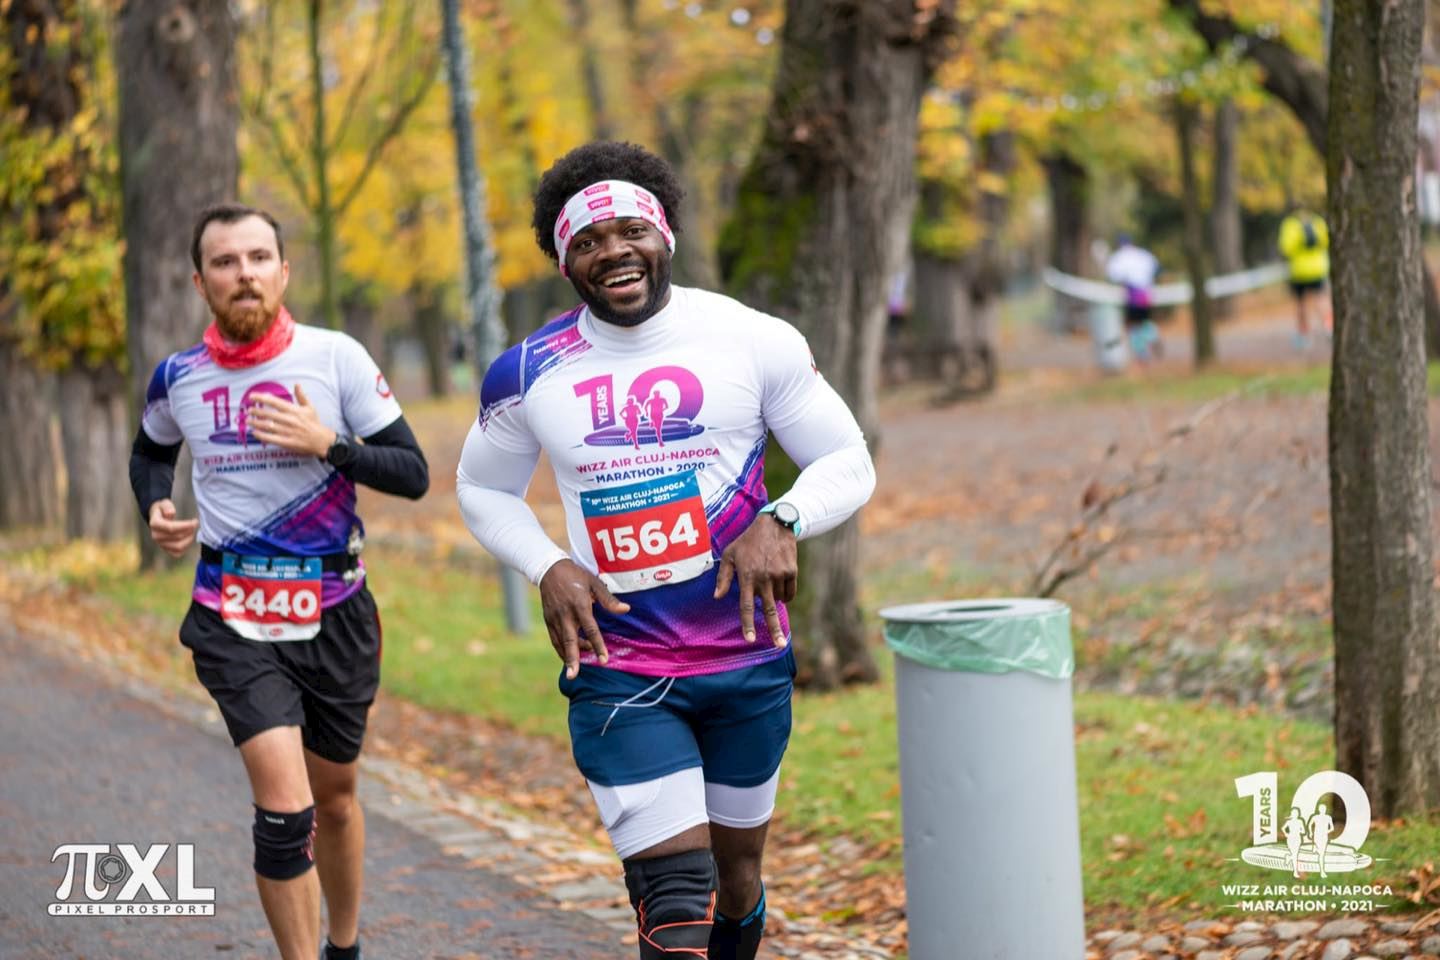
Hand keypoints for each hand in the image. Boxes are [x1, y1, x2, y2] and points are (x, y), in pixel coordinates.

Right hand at [148, 499, 198, 556]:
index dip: (186, 526)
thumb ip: (167, 506)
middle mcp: (156, 536)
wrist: (158, 518)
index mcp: (155, 524)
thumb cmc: (163, 510)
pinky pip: (177, 553)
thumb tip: (171, 514)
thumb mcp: (164, 503)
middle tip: (196, 524)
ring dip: (189, 540)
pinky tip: (189, 538)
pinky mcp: (165, 549)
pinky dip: (186, 547)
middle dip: (189, 531)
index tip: (195, 521)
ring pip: (178, 547)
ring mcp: (160, 544)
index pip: (171, 528)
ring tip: (193, 531)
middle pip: (177, 537)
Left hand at [245, 384, 335, 457]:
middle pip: (268, 414)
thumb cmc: (314, 424)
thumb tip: (297, 384)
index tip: (252, 397)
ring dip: (256, 423)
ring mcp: (287, 431)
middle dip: (256, 412)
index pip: (274, 402)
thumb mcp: (310, 408)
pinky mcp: (286, 442)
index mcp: (294, 410)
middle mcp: (289, 420)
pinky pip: (271, 438)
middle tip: (248, 410)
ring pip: (267, 426)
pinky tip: (255, 433)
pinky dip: (261, 435)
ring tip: (248, 421)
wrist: (321, 441)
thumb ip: (301, 396)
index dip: (262, 398)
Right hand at [539, 559, 630, 678]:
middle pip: (570, 640)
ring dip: (567, 657)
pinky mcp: (548, 619)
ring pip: (560, 642)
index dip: (597, 645)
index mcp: (580, 604)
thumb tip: (626, 610)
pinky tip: (567, 658)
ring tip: (573, 671)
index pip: (590, 629)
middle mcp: (565, 614)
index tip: (604, 659)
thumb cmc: (576, 576)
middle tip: (574, 675)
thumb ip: (609, 599)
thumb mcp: (594, 583)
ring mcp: (554, 618)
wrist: (549, 569)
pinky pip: (554, 638)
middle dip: (573, 659)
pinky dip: (560, 649)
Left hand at [712, 513, 796, 645]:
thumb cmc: (747, 541)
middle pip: (769, 611)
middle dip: (774, 630)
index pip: (746, 606)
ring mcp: (779, 575)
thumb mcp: (730, 554)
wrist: (774, 524)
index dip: (748, 624)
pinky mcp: (792, 571)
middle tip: (780, 645)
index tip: (750, 640)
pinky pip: (790, 592)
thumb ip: (723, 577)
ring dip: (774, 598)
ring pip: (778, 600)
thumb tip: (717, 597)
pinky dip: (786, 593)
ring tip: (768, 579)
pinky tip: (780, 582)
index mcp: (746, 576)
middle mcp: (763, 578)